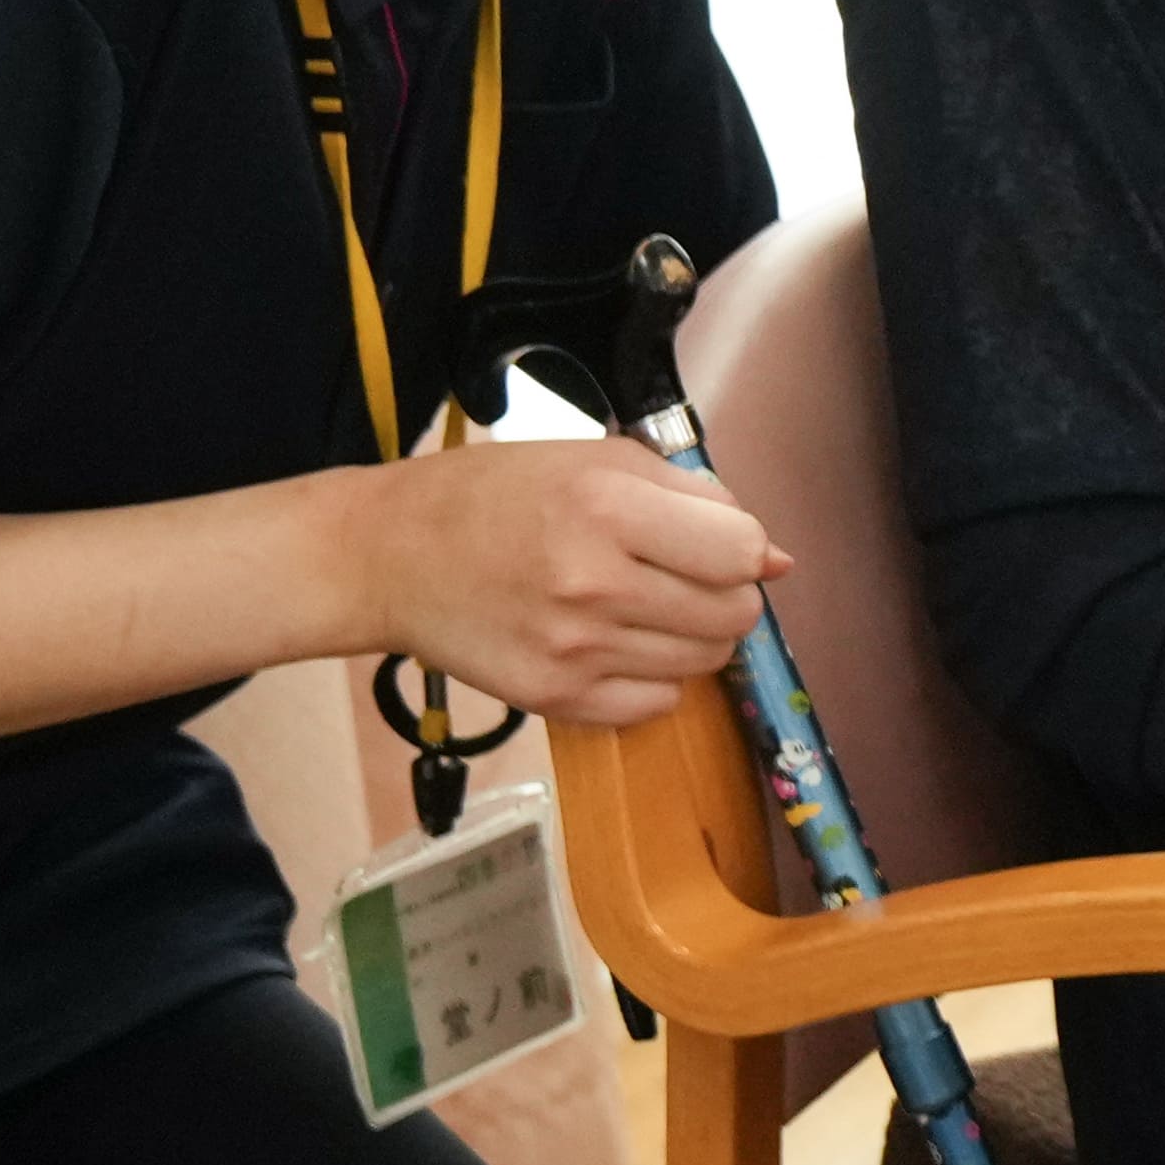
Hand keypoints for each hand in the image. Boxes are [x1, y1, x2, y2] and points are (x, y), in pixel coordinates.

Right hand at [348, 440, 785, 726]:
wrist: (386, 556)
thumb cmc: (495, 495)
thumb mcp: (598, 460)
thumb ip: (698, 500)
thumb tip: (777, 559)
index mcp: (607, 509)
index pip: (741, 553)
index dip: (740, 549)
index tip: (708, 544)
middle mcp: (593, 584)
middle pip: (733, 615)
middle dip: (724, 594)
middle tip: (677, 576)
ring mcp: (573, 650)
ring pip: (703, 662)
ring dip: (691, 635)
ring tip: (640, 606)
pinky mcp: (552, 698)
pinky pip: (657, 704)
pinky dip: (654, 679)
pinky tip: (616, 644)